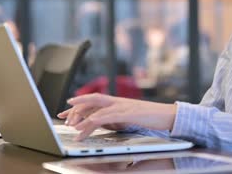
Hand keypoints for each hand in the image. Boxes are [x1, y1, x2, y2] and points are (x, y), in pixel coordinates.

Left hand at [57, 93, 176, 140]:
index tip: (66, 110)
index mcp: (117, 101)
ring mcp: (121, 106)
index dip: (79, 104)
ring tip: (71, 127)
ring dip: (81, 118)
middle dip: (75, 108)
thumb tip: (102, 124)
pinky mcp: (125, 113)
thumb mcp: (129, 118)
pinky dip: (91, 124)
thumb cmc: (150, 118)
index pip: (93, 100)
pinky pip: (103, 118)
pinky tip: (84, 130)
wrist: (168, 115)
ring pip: (95, 109)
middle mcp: (117, 101)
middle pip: (91, 100)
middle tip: (63, 117)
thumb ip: (115, 119)